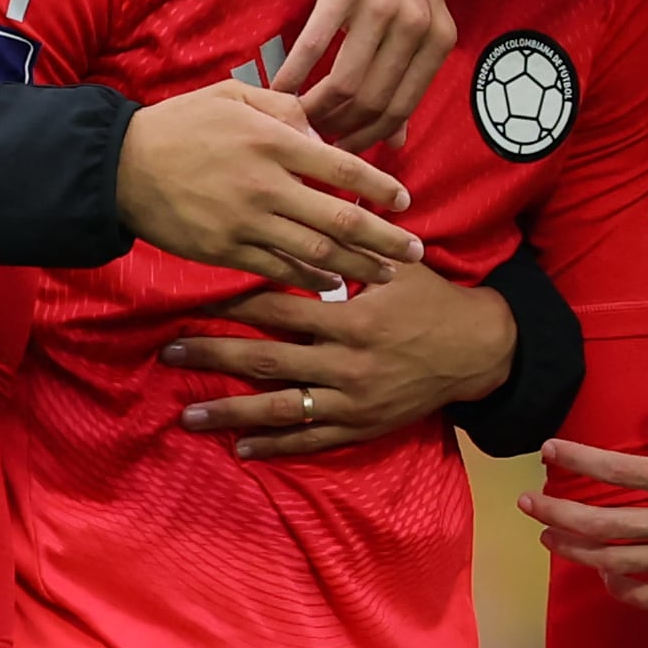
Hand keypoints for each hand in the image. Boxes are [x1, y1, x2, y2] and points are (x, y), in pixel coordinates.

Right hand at [113, 81, 423, 292]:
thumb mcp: (233, 95)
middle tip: (416, 252)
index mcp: (272, 141)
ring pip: (316, 252)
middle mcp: (265, 184)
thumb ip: (285, 108)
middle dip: (385, 239)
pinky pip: (278, 271)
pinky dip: (310, 280)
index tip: (405, 201)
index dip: (380, 187)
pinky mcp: (226, 250)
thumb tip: (323, 136)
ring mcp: (246, 222)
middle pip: (341, 219)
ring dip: (357, 267)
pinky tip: (331, 284)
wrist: (119, 166)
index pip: (342, 167)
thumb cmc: (180, 124)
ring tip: (386, 275)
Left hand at [170, 258, 513, 460]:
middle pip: (265, 361)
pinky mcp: (361, 426)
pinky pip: (311, 441)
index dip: (232, 307)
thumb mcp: (396, 265)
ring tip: (189, 416)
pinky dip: (276, 446)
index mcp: (349, 318)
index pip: (277, 310)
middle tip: (168, 354)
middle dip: (213, 357)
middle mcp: (344, 363)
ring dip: (230, 413)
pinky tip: (242, 448)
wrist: (478, 351)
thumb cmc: (433, 300)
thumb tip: (314, 199)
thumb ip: (351, 243)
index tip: (193, 302)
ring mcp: (351, 400)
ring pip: (280, 409)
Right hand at [276, 0, 458, 148]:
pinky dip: (293, 76)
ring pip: (346, 84)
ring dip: (313, 109)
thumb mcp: (413, 13)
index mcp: (439, 37)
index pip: (402, 109)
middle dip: (338, 130)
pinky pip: (315, 49)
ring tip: (291, 119)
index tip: (340, 150)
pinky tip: (276, 90)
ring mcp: (385, 8)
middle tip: (310, 138)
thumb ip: (407, 74)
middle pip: (373, 103)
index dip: (368, 139)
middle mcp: (419, 26)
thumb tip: (399, 139)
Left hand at [525, 376, 647, 607]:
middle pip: (602, 523)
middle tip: (528, 504)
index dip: (577, 458)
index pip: (617, 471)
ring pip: (616, 562)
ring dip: (576, 551)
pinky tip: (607, 577)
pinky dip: (621, 589)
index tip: (549, 449)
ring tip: (551, 539)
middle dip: (556, 513)